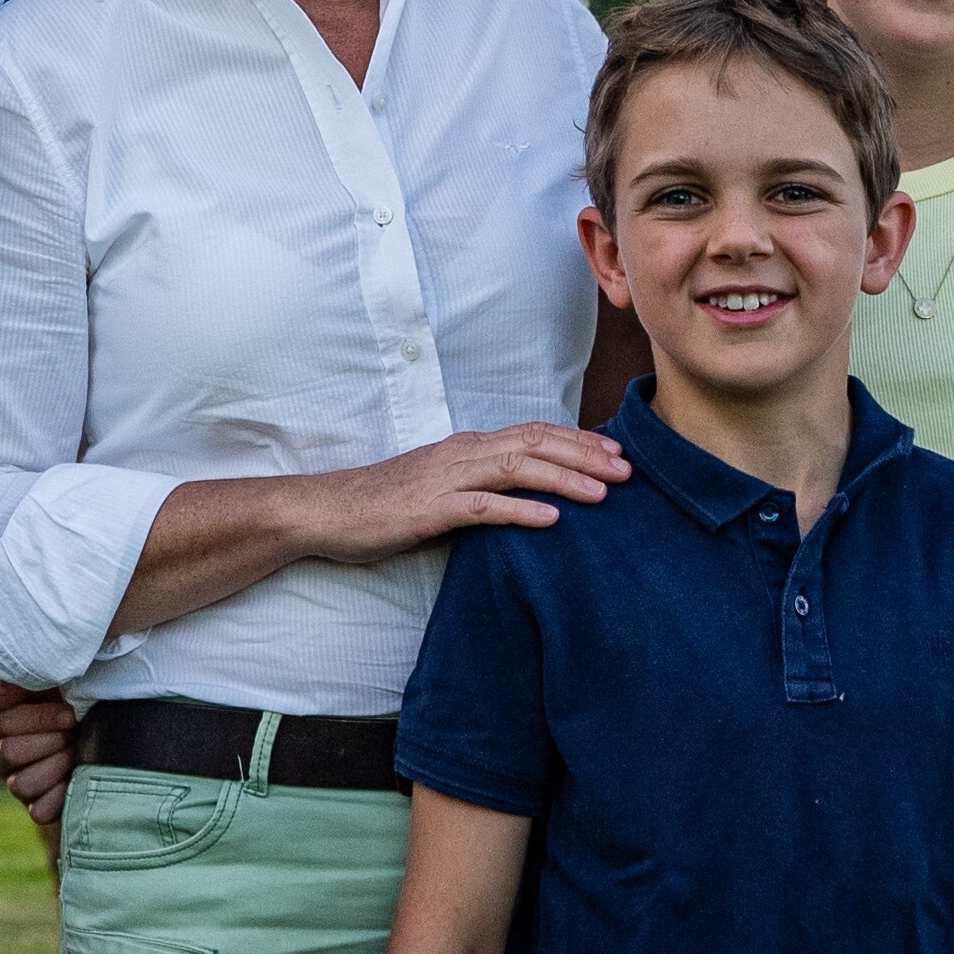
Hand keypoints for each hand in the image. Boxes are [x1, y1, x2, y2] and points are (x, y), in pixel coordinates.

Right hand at [0, 682, 81, 823]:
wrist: (98, 727)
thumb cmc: (69, 698)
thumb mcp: (48, 681)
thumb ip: (22, 681)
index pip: (3, 723)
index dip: (39, 719)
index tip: (69, 715)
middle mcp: (0, 755)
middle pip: (9, 754)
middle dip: (49, 741)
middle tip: (72, 733)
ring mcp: (15, 782)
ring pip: (19, 785)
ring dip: (55, 766)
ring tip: (75, 753)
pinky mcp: (36, 806)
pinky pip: (39, 812)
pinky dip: (60, 796)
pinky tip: (75, 776)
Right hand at [303, 423, 628, 563]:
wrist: (323, 511)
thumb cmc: (380, 504)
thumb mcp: (438, 488)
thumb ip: (477, 485)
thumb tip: (521, 498)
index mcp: (466, 447)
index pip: (532, 433)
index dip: (578, 440)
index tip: (616, 453)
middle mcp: (461, 453)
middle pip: (535, 443)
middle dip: (586, 455)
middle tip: (629, 470)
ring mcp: (445, 479)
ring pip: (517, 468)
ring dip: (566, 479)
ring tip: (605, 492)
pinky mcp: (429, 509)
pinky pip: (483, 507)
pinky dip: (521, 511)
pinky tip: (553, 521)